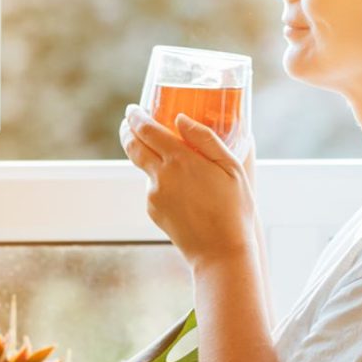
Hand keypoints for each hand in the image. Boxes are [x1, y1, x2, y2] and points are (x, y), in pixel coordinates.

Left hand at [120, 105, 258, 270]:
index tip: (133, 109)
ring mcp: (154, 195)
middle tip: (130, 122)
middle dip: (128, 131)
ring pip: (145, 168)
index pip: (146, 130)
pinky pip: (153, 188)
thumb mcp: (231, 168)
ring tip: (172, 159)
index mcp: (180, 160)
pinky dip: (162, 181)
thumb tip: (180, 119)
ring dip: (150, 158)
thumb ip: (205, 139)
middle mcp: (161, 176)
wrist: (220, 252)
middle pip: (133, 146)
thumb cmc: (234, 209)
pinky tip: (184, 191)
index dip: (135, 117)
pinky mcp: (153, 210)